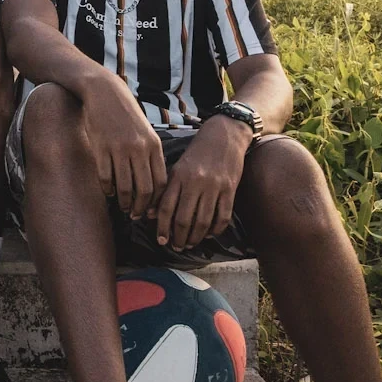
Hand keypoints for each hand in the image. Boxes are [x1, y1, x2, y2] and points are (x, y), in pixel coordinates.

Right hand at [78, 75, 165, 220]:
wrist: (104, 92)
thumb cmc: (126, 114)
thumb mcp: (146, 132)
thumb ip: (151, 154)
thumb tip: (154, 185)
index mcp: (153, 145)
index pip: (160, 182)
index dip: (156, 201)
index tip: (150, 209)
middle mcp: (139, 148)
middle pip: (144, 189)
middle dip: (140, 207)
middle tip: (135, 215)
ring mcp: (120, 148)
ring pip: (125, 187)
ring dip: (123, 202)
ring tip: (122, 207)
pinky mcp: (102, 148)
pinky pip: (106, 177)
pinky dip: (107, 189)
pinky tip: (108, 192)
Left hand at [155, 116, 251, 250]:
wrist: (224, 135)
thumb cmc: (197, 153)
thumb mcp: (177, 167)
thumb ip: (166, 189)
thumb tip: (151, 214)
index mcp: (178, 176)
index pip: (166, 207)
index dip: (162, 227)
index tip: (161, 240)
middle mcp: (195, 182)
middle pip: (184, 219)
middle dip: (179, 238)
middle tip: (176, 246)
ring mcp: (214, 186)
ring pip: (203, 221)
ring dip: (195, 238)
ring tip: (190, 244)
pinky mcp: (230, 189)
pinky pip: (222, 216)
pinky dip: (215, 230)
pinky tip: (209, 234)